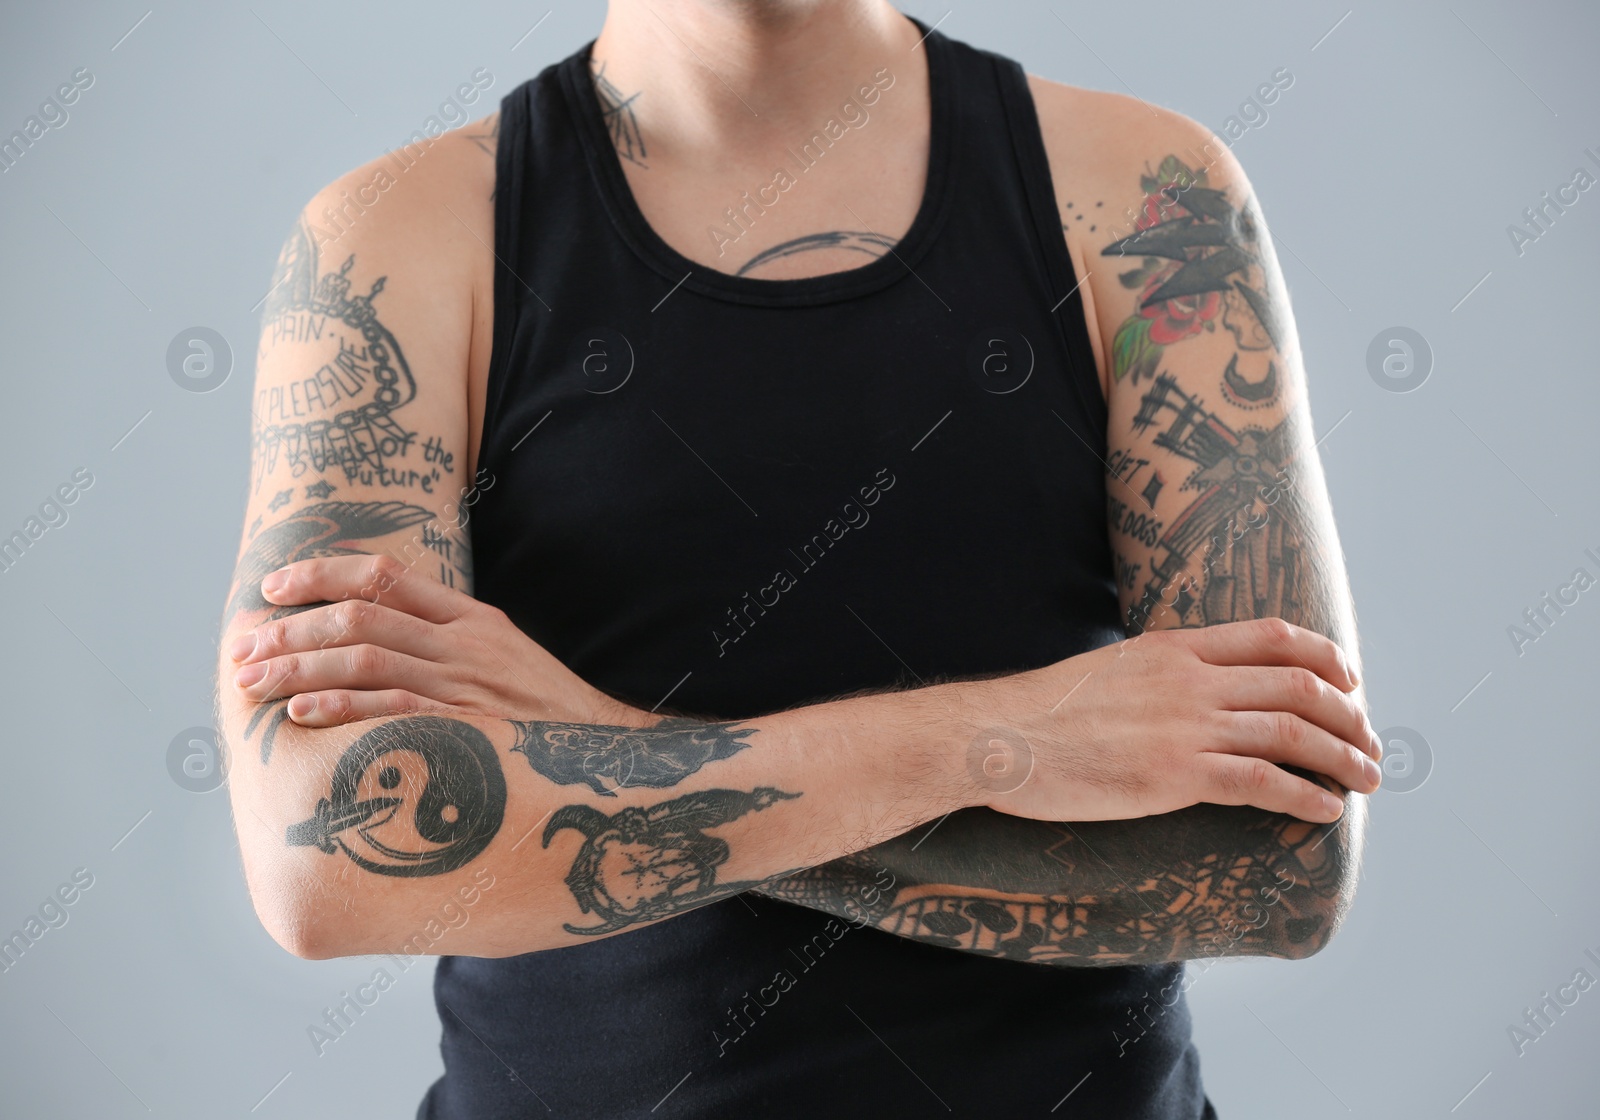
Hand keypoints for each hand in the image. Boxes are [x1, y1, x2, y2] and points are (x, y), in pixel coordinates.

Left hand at [226, 554, 645, 728]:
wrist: (616, 754)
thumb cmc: (550, 718)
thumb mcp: (505, 662)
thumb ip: (447, 647)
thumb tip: (376, 646)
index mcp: (473, 618)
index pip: (384, 575)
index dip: (321, 575)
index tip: (273, 589)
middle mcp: (466, 642)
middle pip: (361, 615)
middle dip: (290, 629)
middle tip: (243, 646)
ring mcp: (468, 683)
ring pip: (365, 656)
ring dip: (299, 667)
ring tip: (253, 681)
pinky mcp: (471, 727)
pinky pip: (394, 708)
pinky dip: (341, 706)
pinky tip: (302, 713)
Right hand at [969, 618, 1381, 824]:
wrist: (1000, 737)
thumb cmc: (1040, 712)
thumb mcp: (1106, 670)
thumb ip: (1154, 676)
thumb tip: (1180, 691)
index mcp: (1173, 647)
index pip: (1273, 637)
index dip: (1325, 657)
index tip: (1349, 679)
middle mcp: (1190, 680)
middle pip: (1298, 684)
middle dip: (1348, 714)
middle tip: (1370, 741)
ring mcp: (1186, 726)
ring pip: (1292, 732)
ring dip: (1342, 756)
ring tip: (1368, 777)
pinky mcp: (1176, 775)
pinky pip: (1262, 782)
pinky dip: (1306, 794)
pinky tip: (1327, 810)